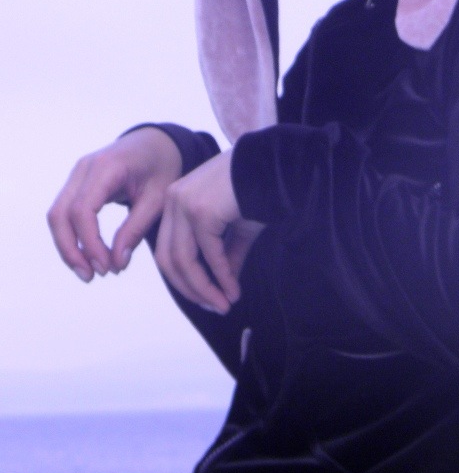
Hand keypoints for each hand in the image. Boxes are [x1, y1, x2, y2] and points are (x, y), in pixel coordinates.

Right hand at [47, 127, 182, 281]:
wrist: (157, 143)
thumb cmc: (163, 168)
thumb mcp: (159, 199)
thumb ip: (136, 229)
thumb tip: (117, 264)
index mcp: (107, 167)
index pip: (83, 210)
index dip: (90, 243)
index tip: (106, 267)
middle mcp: (84, 168)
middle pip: (60, 214)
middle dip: (71, 249)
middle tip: (92, 276)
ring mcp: (77, 173)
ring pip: (57, 215)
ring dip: (68, 246)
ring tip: (89, 273)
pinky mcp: (76, 182)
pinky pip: (64, 212)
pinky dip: (72, 236)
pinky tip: (88, 256)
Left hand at [154, 150, 263, 314]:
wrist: (276, 164)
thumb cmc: (259, 189)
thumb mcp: (238, 227)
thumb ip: (227, 254)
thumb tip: (225, 287)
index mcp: (175, 201)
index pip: (168, 248)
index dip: (184, 278)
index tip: (207, 298)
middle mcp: (173, 201)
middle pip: (168, 258)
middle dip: (190, 288)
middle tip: (214, 307)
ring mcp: (184, 205)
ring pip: (182, 261)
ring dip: (203, 289)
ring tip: (223, 304)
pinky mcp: (201, 212)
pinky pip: (208, 255)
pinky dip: (220, 277)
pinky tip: (232, 290)